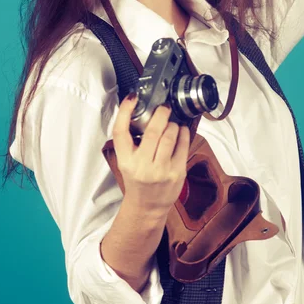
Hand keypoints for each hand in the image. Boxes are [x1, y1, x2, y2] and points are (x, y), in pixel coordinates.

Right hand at [112, 94, 190, 213]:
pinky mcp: (177, 173)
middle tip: (163, 107)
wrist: (147, 206)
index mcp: (125, 160)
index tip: (132, 97)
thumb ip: (131, 140)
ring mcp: (161, 170)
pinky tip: (181, 131)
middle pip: (152, 131)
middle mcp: (142, 165)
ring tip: (171, 123)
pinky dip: (183, 133)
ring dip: (172, 124)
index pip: (120, 132)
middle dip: (160, 114)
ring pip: (170, 136)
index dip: (125, 111)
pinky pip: (183, 145)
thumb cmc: (137, 179)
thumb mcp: (126, 161)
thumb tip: (139, 110)